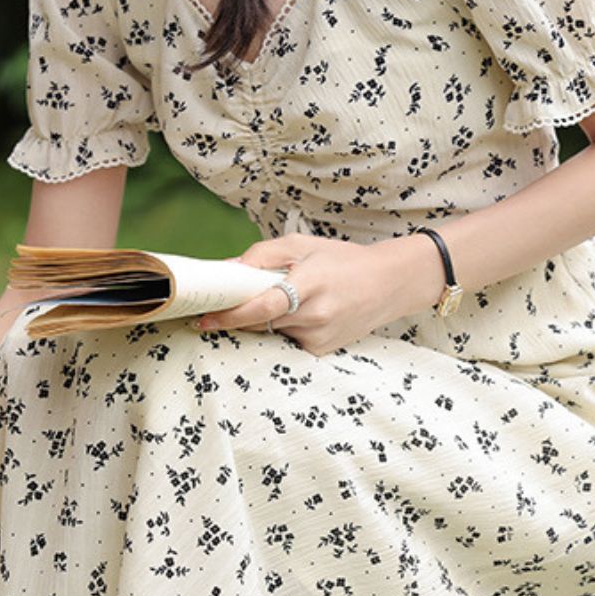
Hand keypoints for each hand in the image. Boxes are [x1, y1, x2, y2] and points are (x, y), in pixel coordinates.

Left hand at [197, 233, 438, 354]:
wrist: (390, 284)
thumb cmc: (342, 260)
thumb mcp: (301, 245)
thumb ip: (260, 256)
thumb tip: (224, 270)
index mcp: (311, 283)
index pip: (263, 306)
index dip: (231, 314)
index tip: (205, 317)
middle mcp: (316, 315)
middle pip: (259, 322)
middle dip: (236, 315)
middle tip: (218, 305)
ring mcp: (320, 336)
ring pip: (270, 332)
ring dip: (260, 319)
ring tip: (281, 298)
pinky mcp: (322, 350)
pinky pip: (286, 340)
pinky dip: (281, 328)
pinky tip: (299, 313)